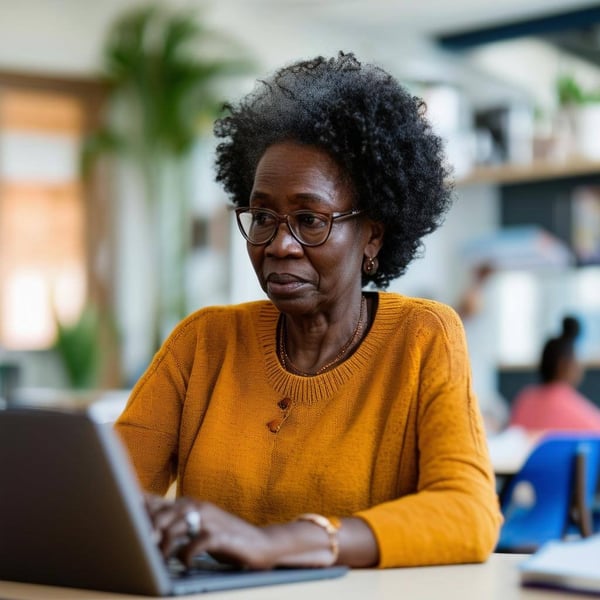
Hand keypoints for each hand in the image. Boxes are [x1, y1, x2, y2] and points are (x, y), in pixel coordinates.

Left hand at [143, 494, 276, 568]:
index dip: (139, 509)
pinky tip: (186, 562)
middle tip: (141, 547)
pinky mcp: (221, 536)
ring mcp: (210, 520)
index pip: (158, 502)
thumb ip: (176, 523)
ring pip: (177, 527)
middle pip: (163, 514)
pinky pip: (197, 544)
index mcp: (190, 504)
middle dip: (148, 530)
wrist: (260, 544)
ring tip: (161, 559)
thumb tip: (145, 522)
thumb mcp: (199, 527)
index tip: (123, 517)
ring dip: (165, 546)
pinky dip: (187, 555)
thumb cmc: (225, 537)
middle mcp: (199, 507)